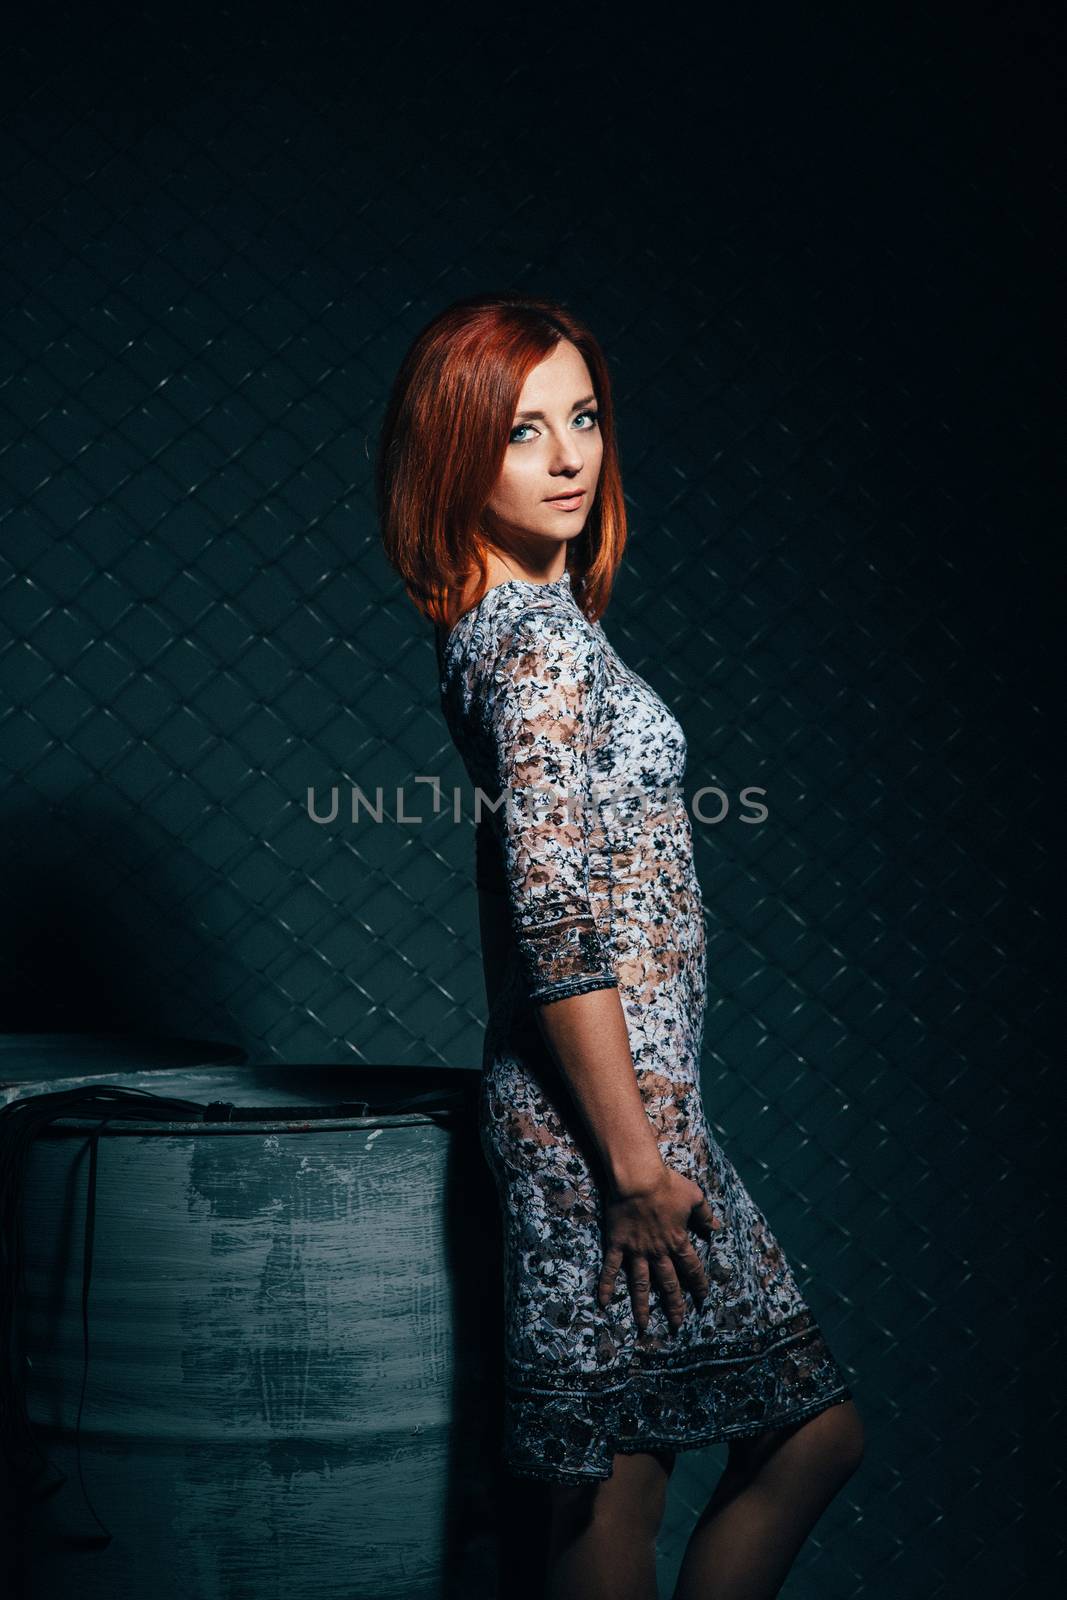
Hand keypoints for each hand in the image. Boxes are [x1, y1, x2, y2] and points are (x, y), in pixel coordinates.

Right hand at [596, 1164, 718, 1333]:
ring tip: (643, 1325)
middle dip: (674, 1305)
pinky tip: (604, 1302)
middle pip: (668, 1284)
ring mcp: (636, 1251)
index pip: (692, 1268)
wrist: (638, 1178)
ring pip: (641, 1283)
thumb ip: (705, 1214)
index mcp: (678, 1241)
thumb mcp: (694, 1197)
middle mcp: (658, 1252)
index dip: (698, 1284)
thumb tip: (716, 1227)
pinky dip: (607, 1285)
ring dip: (642, 1305)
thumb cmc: (667, 1185)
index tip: (703, 1298)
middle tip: (677, 1323)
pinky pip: (612, 1268)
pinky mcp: (618, 1244)